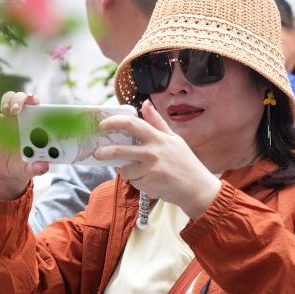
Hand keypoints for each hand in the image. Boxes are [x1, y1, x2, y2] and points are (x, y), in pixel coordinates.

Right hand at [0, 92, 48, 199]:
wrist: (6, 171)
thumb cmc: (23, 166)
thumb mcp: (30, 169)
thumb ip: (37, 168)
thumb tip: (43, 166)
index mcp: (34, 125)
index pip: (37, 106)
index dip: (35, 100)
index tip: (35, 101)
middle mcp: (21, 118)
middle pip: (22, 97)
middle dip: (20, 99)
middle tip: (17, 110)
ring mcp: (7, 118)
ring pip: (8, 98)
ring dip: (9, 101)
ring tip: (8, 112)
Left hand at [95, 100, 220, 218]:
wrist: (197, 189)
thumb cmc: (186, 163)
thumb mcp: (174, 139)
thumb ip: (157, 122)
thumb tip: (145, 104)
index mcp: (158, 138)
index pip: (132, 124)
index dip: (114, 122)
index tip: (103, 125)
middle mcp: (152, 152)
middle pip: (119, 150)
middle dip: (104, 152)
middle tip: (98, 153)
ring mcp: (150, 169)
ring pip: (125, 170)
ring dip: (127, 171)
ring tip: (142, 171)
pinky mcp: (148, 184)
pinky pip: (134, 182)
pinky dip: (138, 182)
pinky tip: (151, 181)